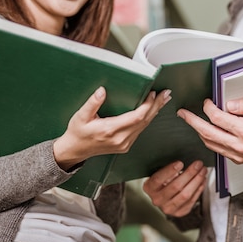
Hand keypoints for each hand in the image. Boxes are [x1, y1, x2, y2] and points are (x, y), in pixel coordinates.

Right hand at [53, 87, 170, 170]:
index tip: (153, 94)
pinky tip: (152, 110)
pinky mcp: (126, 145)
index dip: (147, 105)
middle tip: (166, 94)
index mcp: (110, 130)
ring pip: (145, 126)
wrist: (76, 150)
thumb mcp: (81, 117)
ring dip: (155, 111)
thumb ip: (92, 103)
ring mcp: (125, 143)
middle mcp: (121, 139)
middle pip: (145, 121)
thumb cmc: (78, 133)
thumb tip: (102, 91)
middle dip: (156, 106)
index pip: (136, 117)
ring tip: (163, 99)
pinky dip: (148, 119)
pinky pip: (140, 130)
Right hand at [143, 160, 207, 216]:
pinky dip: (199, 189)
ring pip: (185, 194)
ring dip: (197, 181)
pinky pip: (192, 200)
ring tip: (202, 171)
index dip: (170, 171)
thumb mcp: (160, 173)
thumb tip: (183, 160)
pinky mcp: (179, 212)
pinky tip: (202, 180)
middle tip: (198, 164)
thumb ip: (168, 168)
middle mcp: (157, 199)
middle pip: (175, 186)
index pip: (158, 179)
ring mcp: (168, 208)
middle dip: (189, 173)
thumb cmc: (163, 181)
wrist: (164, 197)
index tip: (180, 163)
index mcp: (149, 188)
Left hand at [177, 97, 242, 163]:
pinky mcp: (239, 159)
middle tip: (183, 114)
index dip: (208, 108)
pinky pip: (218, 149)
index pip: (218, 118)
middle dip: (193, 122)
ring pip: (210, 143)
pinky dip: (209, 139)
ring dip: (199, 131)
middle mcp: (241, 146)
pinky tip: (206, 131)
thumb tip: (228, 105)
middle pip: (208, 133)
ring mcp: (239, 154)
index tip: (206, 102)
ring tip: (192, 121)